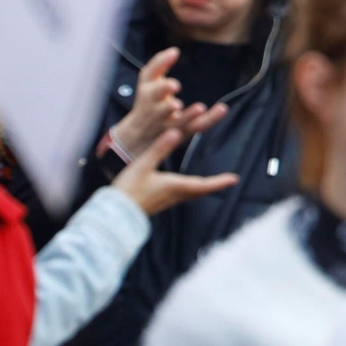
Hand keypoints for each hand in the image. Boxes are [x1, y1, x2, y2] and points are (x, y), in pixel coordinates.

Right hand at [110, 127, 238, 216]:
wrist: (112, 215)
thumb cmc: (127, 190)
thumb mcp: (143, 164)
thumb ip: (160, 148)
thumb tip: (175, 131)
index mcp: (173, 186)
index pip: (202, 185)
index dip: (219, 182)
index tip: (234, 179)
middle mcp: (173, 196)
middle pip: (199, 191)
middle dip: (213, 185)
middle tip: (227, 180)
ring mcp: (165, 202)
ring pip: (190, 194)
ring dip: (202, 188)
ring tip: (210, 183)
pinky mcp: (158, 204)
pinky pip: (179, 196)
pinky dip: (188, 190)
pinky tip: (183, 187)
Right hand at [112, 48, 228, 157]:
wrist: (138, 137)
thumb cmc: (147, 102)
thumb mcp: (147, 82)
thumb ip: (159, 65)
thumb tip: (174, 51)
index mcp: (146, 94)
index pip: (149, 79)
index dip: (160, 67)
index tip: (174, 54)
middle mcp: (155, 111)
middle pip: (158, 104)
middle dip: (164, 94)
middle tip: (174, 85)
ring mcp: (168, 125)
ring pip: (178, 122)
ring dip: (188, 116)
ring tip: (200, 107)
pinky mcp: (182, 132)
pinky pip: (196, 126)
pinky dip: (210, 119)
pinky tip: (222, 109)